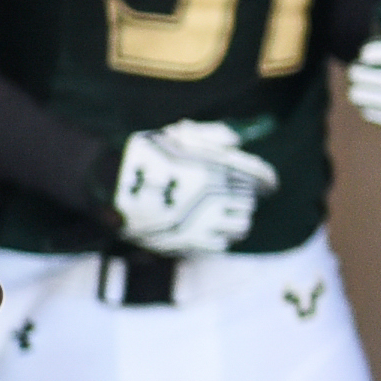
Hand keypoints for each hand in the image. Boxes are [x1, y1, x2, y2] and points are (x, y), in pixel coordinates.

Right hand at [109, 122, 276, 253]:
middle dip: (245, 197)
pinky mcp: (190, 243)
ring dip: (236, 218)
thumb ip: (216, 136)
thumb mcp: (182, 136)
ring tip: (222, 210)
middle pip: (249, 202)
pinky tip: (207, 226)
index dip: (267, 180)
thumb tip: (238, 139)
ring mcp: (203, 223)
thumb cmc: (148, 155)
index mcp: (217, 168)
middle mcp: (215, 197)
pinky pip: (220, 244)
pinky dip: (220, 235)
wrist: (112, 184)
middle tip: (233, 193)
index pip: (260, 178)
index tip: (268, 183)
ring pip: (240, 226)